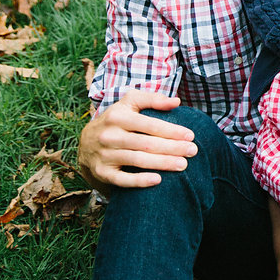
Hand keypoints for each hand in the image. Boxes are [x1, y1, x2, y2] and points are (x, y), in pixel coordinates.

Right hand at [77, 90, 197, 190]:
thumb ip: (151, 99)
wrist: (85, 143)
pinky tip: (158, 180)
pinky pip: (122, 179)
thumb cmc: (116, 121)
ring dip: (162, 163)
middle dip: (172, 147)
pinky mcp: (102, 172)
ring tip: (183, 165)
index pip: (149, 124)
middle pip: (146, 143)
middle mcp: (109, 135)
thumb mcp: (128, 104)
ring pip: (137, 160)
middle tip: (193, 151)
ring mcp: (104, 155)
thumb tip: (176, 101)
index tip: (190, 136)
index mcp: (117, 116)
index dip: (171, 130)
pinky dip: (139, 180)